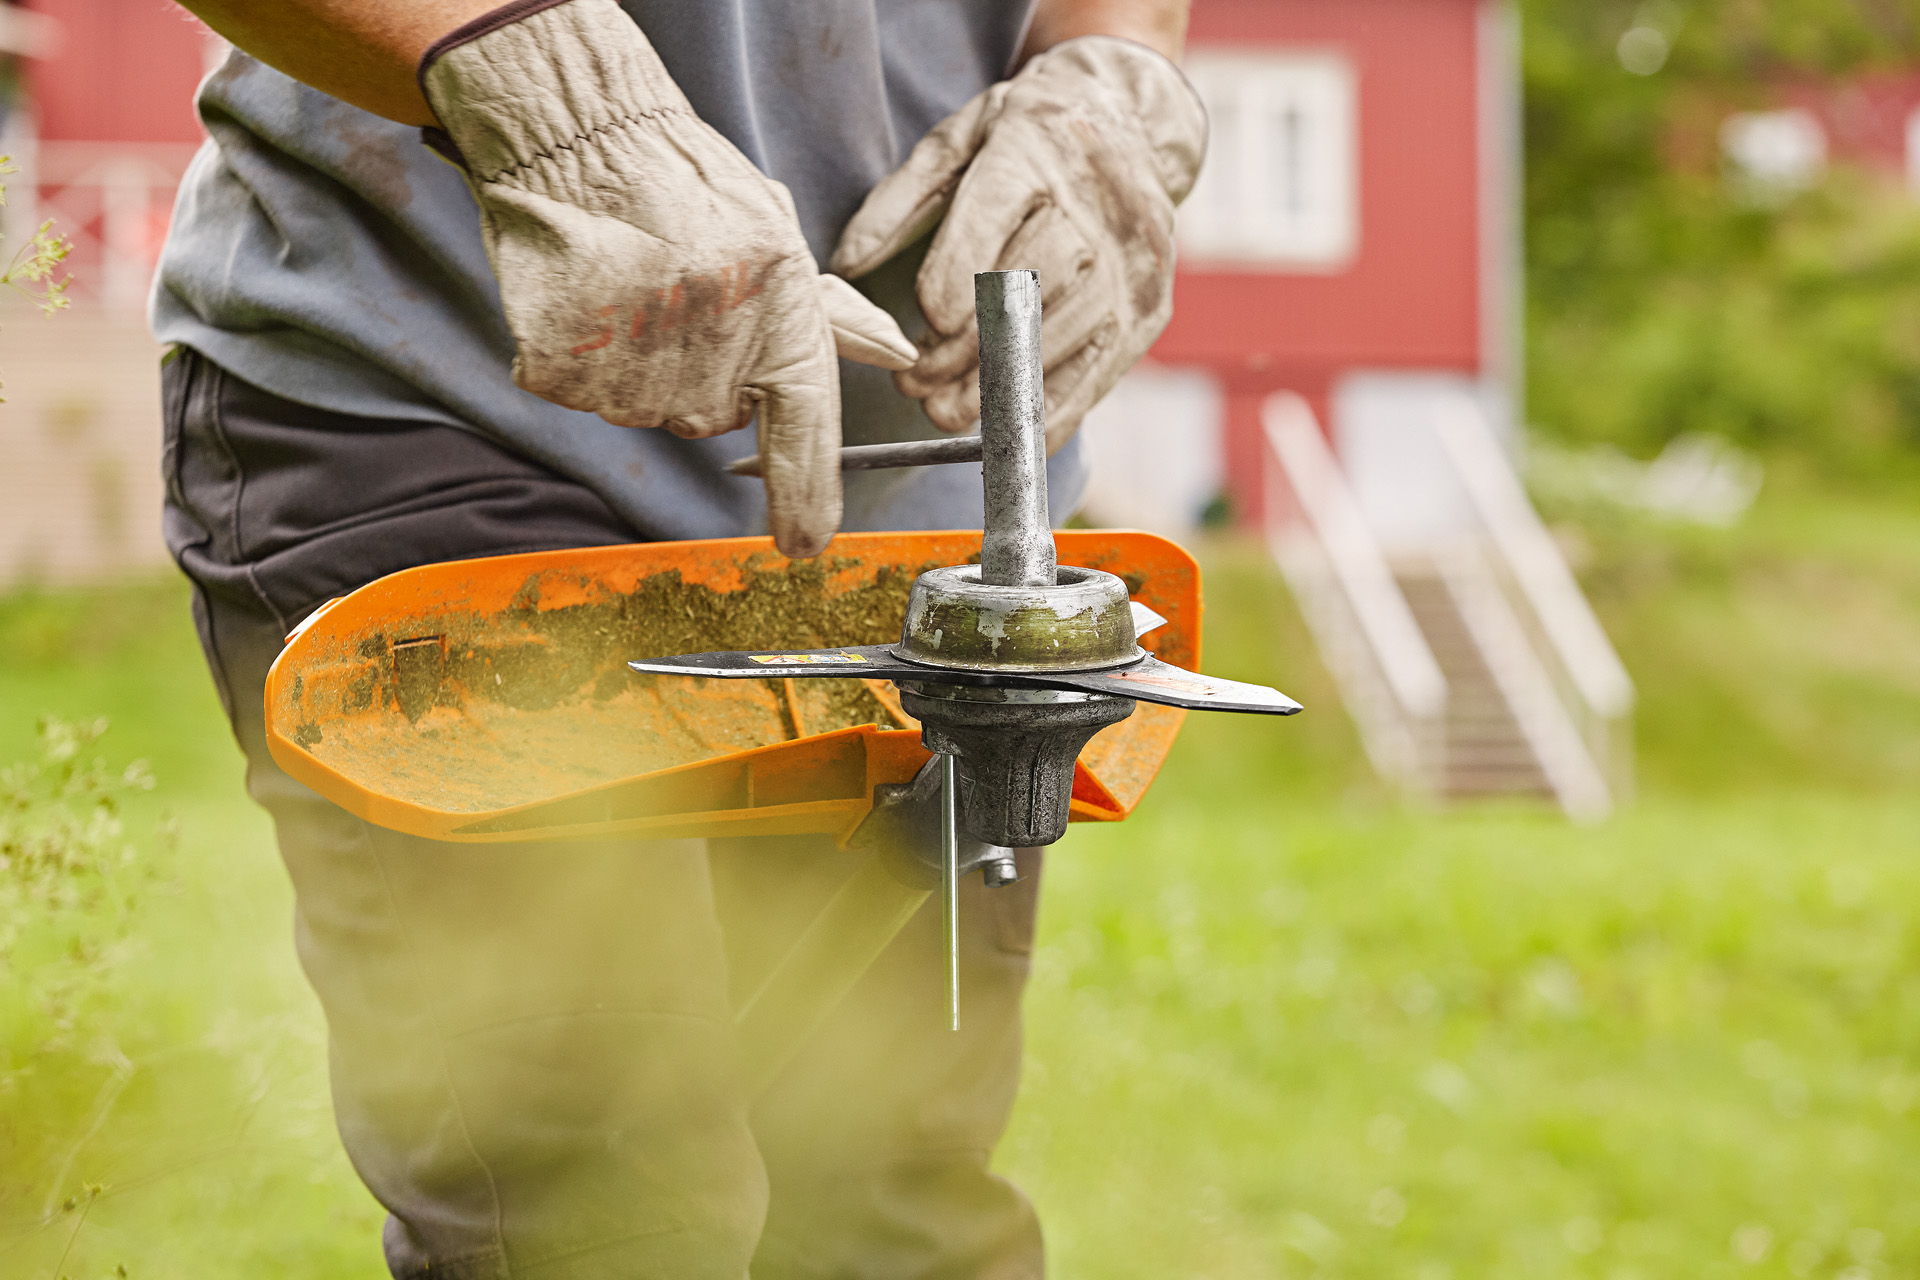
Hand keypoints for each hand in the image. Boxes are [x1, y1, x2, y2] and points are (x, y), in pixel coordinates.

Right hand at [421, 0, 914, 558]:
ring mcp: (634, 366)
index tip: (802, 547)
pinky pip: (580, 393)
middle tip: (677, 298)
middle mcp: (713, 352)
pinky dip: (579, 357)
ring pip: (644, 409)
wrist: (578, 134)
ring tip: (629, 286)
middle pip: (709, 418)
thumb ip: (830, 312)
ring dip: (635, 365)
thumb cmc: (685, 181)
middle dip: (698, 374)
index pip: (804, 433)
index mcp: (779, 317)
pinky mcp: (563, 369)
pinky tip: (587, 295)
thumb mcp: (776, 235)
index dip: (805, 498)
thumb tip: (900, 354)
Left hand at [831, 37, 1204, 453]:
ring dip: (993, 390)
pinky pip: (1096, 375)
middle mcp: (1095, 208)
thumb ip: (898, 201)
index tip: (923, 320)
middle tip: (914, 384)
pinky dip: (1048, 415)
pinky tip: (1005, 434)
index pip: (994, 220)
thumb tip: (846, 266)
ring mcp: (1132, 265)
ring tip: (944, 410)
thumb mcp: (957, 141)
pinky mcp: (1148, 311)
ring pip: (1056, 341)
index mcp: (1035, 150)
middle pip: (1024, 293)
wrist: (1132, 126)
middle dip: (960, 352)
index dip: (953, 280)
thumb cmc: (1026, 138)